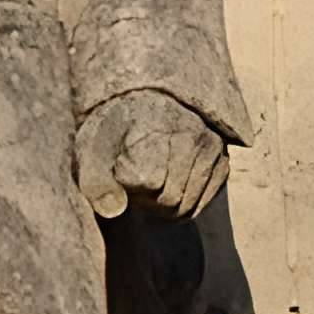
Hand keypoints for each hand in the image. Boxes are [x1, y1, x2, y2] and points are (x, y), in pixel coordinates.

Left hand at [76, 91, 227, 221]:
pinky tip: (166, 187)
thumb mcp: (91, 149)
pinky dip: (181, 204)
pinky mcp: (222, 163)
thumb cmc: (113, 129)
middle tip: (132, 181)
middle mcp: (193, 135)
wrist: (143, 103)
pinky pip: (200, 205)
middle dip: (146, 200)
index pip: (149, 182)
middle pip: (170, 201)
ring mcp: (212, 149)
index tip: (118, 169)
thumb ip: (95, 180)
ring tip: (148, 184)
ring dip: (163, 206)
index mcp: (161, 126)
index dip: (128, 185)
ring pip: (186, 208)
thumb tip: (113, 210)